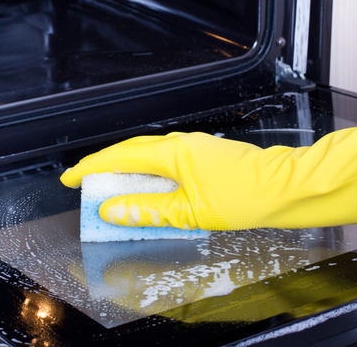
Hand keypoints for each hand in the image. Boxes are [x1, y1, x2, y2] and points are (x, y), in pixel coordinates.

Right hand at [61, 86, 356, 229]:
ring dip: (127, 171)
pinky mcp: (204, 155)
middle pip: (131, 151)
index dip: (91, 168)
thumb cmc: (244, 196)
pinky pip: (165, 160)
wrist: (284, 189)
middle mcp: (181, 143)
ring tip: (112, 192)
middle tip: (86, 186)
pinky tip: (149, 190)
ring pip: (148, 155)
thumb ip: (147, 210)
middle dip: (105, 168)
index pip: (120, 157)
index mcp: (173, 152)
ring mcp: (194, 147)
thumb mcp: (189, 211)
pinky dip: (148, 174)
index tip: (72, 178)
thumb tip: (114, 209)